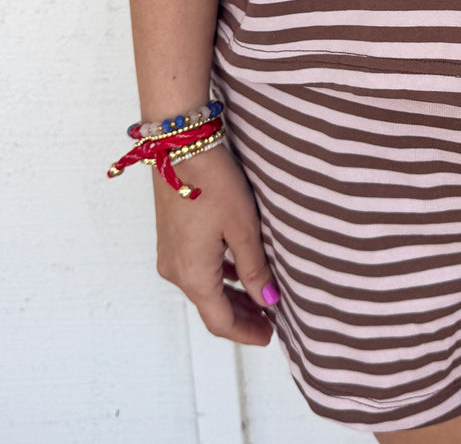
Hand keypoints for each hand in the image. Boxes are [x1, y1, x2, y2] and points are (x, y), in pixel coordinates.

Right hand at [152, 141, 281, 344]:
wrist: (179, 146)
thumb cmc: (213, 183)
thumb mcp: (243, 227)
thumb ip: (255, 268)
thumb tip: (268, 301)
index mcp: (193, 276)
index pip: (221, 321)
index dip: (247, 332)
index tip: (270, 335)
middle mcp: (175, 271)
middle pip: (210, 307)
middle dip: (241, 316)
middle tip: (270, 320)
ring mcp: (169, 254)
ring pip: (203, 287)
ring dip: (230, 295)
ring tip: (260, 295)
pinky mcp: (170, 237)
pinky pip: (195, 268)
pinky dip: (218, 276)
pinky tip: (238, 268)